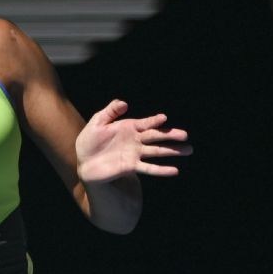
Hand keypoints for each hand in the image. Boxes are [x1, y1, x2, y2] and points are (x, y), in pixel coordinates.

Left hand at [75, 99, 190, 183]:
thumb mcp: (97, 123)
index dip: (154, 121)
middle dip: (171, 135)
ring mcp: (135, 154)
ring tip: (189, 150)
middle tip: (185, 135)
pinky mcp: (131, 167)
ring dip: (173, 151)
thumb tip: (125, 103)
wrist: (83, 161)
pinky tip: (175, 170)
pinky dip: (161, 170)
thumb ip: (110, 111)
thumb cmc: (89, 141)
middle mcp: (135, 140)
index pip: (146, 123)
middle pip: (157, 137)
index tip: (163, 119)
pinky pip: (149, 168)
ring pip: (157, 152)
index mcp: (129, 127)